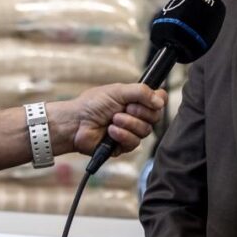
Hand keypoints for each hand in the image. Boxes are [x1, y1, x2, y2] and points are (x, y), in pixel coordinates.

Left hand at [49, 83, 166, 155]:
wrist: (76, 123)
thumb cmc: (92, 104)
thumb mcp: (118, 91)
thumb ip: (141, 92)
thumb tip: (161, 101)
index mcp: (137, 100)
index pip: (159, 100)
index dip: (158, 100)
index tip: (150, 100)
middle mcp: (137, 115)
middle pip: (156, 117)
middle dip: (140, 112)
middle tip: (125, 108)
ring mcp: (131, 131)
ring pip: (146, 130)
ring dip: (129, 124)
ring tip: (113, 120)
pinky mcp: (124, 145)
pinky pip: (134, 142)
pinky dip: (122, 135)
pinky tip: (111, 131)